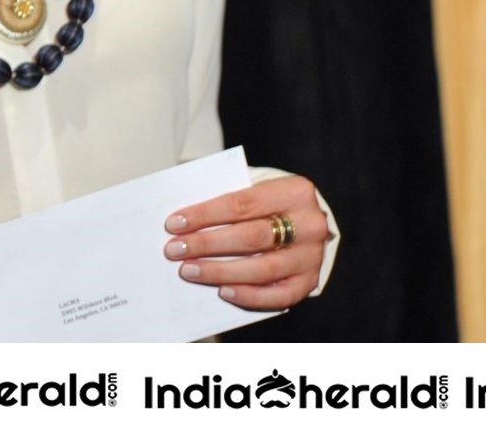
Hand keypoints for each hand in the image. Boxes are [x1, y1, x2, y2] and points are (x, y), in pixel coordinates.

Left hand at [162, 174, 327, 309]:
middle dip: (207, 244)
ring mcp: (311, 256)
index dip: (205, 214)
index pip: (242, 203)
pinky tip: (222, 291)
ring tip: (190, 271)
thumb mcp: (258, 188)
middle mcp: (309, 225)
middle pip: (251, 237)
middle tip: (176, 250)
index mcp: (295, 191)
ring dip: (220, 272)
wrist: (310, 221)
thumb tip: (187, 221)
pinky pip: (279, 296)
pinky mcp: (309, 281)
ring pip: (262, 269)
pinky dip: (248, 296)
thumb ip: (230, 201)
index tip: (174, 223)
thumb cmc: (273, 203)